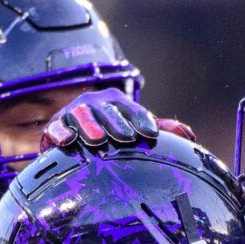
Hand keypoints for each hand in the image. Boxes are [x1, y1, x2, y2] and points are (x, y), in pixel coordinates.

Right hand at [40, 88, 196, 150]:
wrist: (74, 135)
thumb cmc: (110, 132)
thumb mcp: (133, 128)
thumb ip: (160, 129)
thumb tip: (189, 134)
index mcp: (117, 102)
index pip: (132, 110)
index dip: (142, 120)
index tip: (151, 133)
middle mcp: (95, 104)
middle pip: (108, 112)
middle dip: (117, 124)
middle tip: (127, 138)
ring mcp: (74, 113)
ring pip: (82, 117)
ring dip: (89, 127)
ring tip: (97, 140)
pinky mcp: (55, 125)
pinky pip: (56, 127)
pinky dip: (60, 132)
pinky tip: (67, 141)